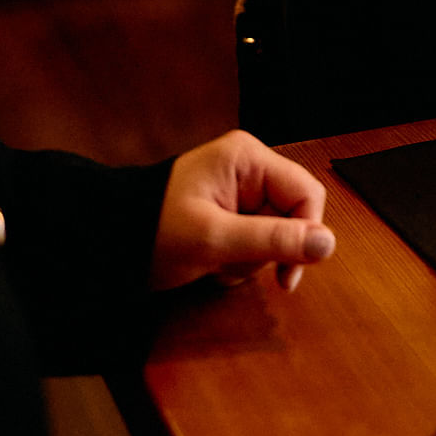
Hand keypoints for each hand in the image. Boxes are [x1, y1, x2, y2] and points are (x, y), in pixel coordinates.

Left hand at [149, 129, 334, 293]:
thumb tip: (328, 244)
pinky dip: (237, 261)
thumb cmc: (154, 231)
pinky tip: (211, 263)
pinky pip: (255, 241)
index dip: (305, 235)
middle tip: (233, 265)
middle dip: (266, 250)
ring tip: (215, 263)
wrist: (108, 244)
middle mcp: (248, 169)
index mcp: (248, 158)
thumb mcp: (215, 240)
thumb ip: (273, 240)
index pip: (306, 193)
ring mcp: (239, 192)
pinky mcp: (230, 214)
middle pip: (291, 216)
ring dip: (249, 260)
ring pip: (274, 234)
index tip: (287, 277)